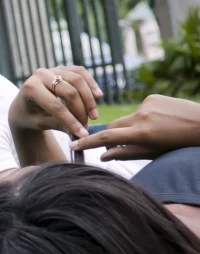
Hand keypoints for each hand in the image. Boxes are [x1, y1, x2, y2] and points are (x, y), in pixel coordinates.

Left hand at [8, 66, 102, 138]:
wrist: (23, 106)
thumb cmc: (30, 117)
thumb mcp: (40, 124)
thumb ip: (59, 125)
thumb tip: (82, 134)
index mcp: (30, 89)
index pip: (56, 106)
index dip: (71, 121)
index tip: (82, 134)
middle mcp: (40, 75)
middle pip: (70, 91)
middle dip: (81, 110)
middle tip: (87, 125)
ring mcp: (52, 69)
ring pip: (78, 80)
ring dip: (88, 98)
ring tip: (94, 115)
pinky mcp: (62, 68)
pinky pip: (80, 72)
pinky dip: (90, 83)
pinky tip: (98, 95)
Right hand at [72, 95, 199, 160]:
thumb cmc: (180, 144)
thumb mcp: (155, 153)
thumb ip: (127, 153)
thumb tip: (104, 156)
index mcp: (142, 133)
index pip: (107, 137)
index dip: (88, 142)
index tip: (73, 144)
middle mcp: (141, 116)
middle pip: (112, 126)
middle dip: (110, 136)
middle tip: (114, 147)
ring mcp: (146, 104)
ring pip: (126, 119)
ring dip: (129, 128)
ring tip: (149, 133)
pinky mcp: (152, 97)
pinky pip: (138, 110)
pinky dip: (141, 118)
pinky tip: (157, 122)